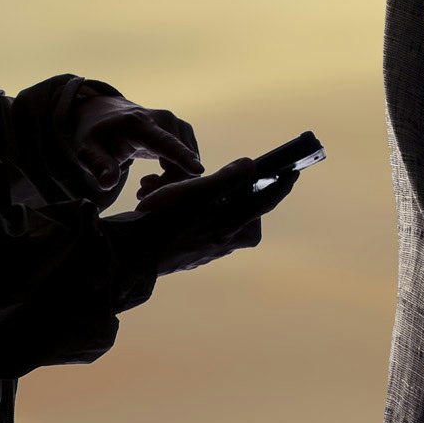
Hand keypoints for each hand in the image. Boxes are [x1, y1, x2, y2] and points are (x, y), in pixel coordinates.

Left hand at [60, 85, 200, 192]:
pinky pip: (189, 161)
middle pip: (179, 162)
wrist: (106, 115)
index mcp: (140, 124)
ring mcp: (178, 125)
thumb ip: (99, 165)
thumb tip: (107, 183)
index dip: (181, 157)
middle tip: (140, 193)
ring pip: (187, 165)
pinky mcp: (184, 132)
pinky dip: (176, 175)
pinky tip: (155, 177)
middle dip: (165, 185)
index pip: (165, 143)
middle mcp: (165, 120)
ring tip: (144, 185)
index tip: (198, 170)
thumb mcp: (87, 150)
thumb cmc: (96, 134)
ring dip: (170, 182)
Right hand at [120, 147, 301, 280]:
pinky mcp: (189, 256)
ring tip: (193, 196)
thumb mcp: (195, 192)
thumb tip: (251, 166)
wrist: (130, 254)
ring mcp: (206, 252)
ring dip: (210, 209)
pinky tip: (178, 213)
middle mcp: (222, 242)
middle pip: (248, 222)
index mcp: (229, 225)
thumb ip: (225, 179)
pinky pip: (201, 235)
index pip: (264, 202)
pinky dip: (193, 220)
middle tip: (239, 190)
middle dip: (246, 204)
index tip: (293, 173)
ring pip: (221, 227)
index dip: (280, 186)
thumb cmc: (163, 220)